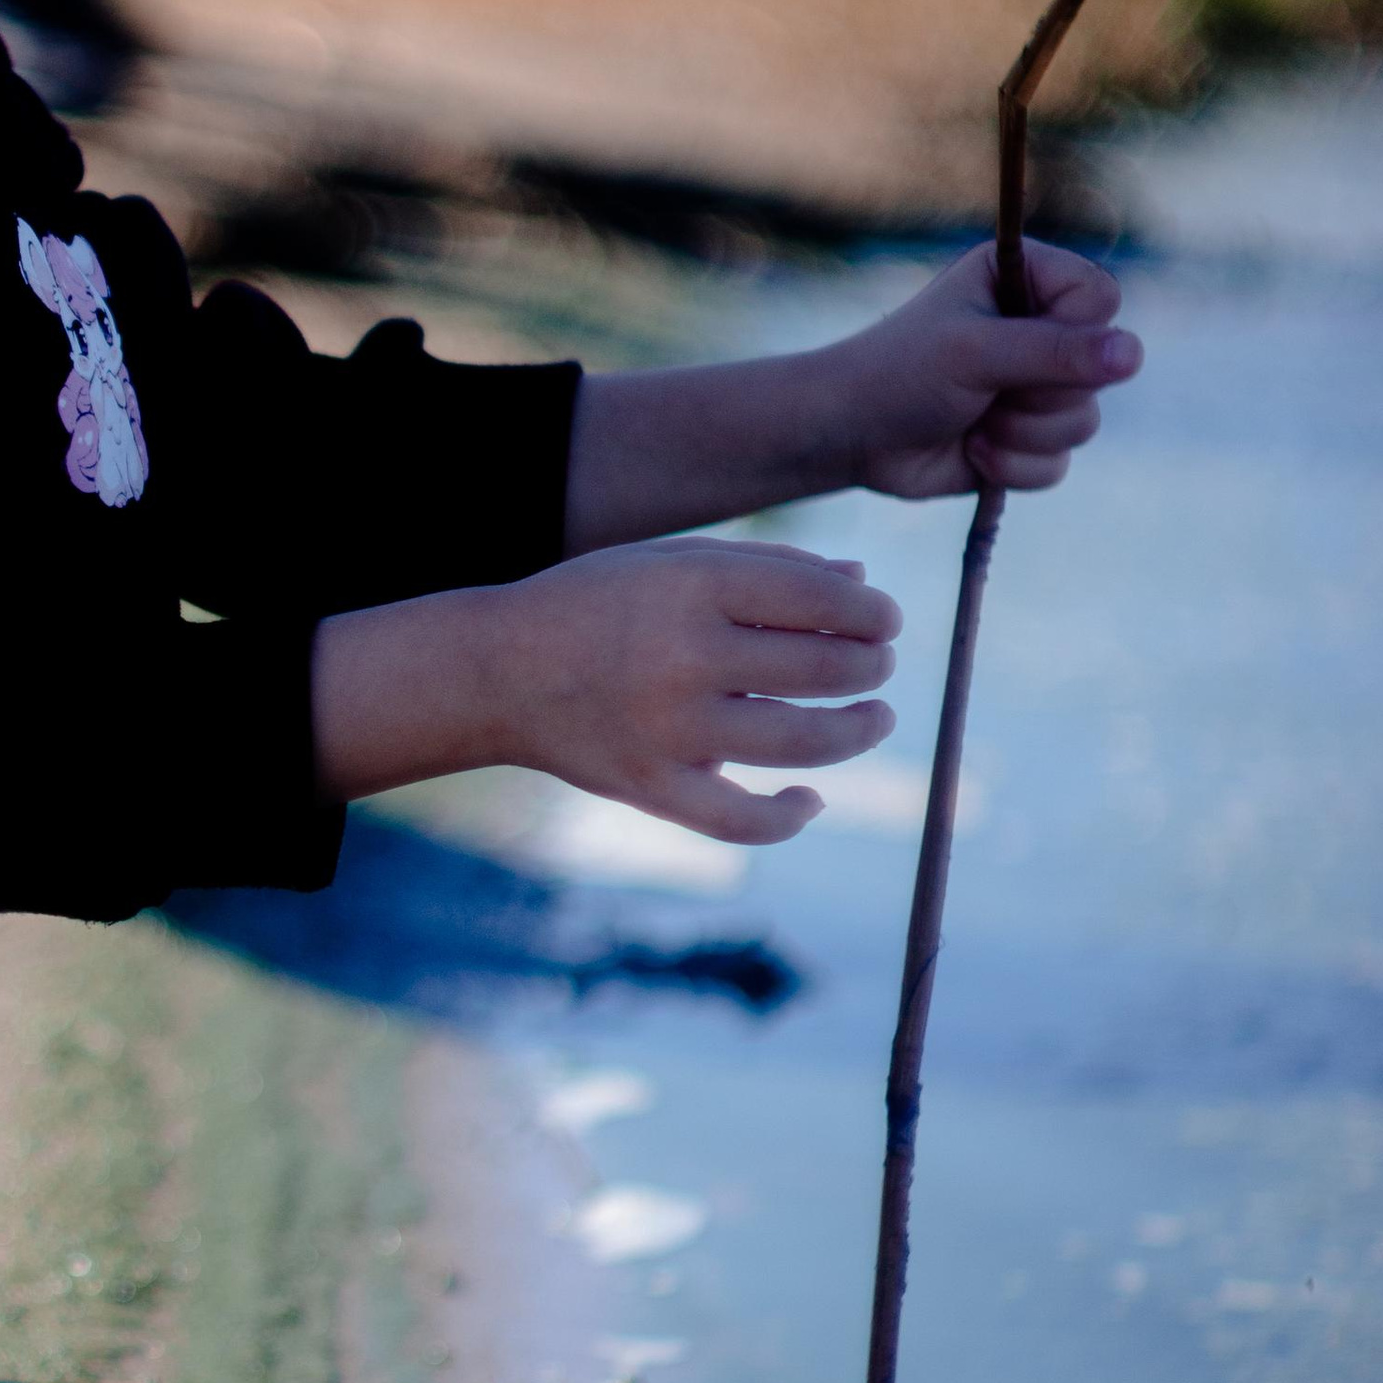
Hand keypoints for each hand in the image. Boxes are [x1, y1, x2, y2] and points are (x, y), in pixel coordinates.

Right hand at [494, 537, 899, 841]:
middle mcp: (682, 655)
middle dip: (869, 668)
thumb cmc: (598, 605)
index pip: (819, 601)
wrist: (497, 671)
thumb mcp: (672, 562)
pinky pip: (743, 821)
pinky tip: (810, 798)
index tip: (886, 622)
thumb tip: (862, 589)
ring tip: (873, 716)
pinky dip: (789, 816)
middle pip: (822, 671)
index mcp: (691, 586)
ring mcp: (667, 729)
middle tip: (876, 666)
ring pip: (802, 743)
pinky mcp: (651, 788)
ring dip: (856, 731)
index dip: (872, 614)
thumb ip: (768, 569)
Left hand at [834, 239, 1140, 499]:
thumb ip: (1055, 351)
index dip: (1075, 332)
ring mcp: (1037, 386)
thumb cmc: (899, 375)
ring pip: (1084, 423)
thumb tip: (1133, 355)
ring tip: (974, 422)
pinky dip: (1014, 467)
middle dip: (1038, 395)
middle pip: (1101, 370)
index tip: (1017, 343)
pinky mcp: (1028, 439)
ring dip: (1022, 435)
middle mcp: (1039, 327)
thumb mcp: (975, 352)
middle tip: (983, 390)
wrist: (852, 437)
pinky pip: (1059, 464)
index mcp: (1026, 278)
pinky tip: (973, 452)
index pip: (1101, 299)